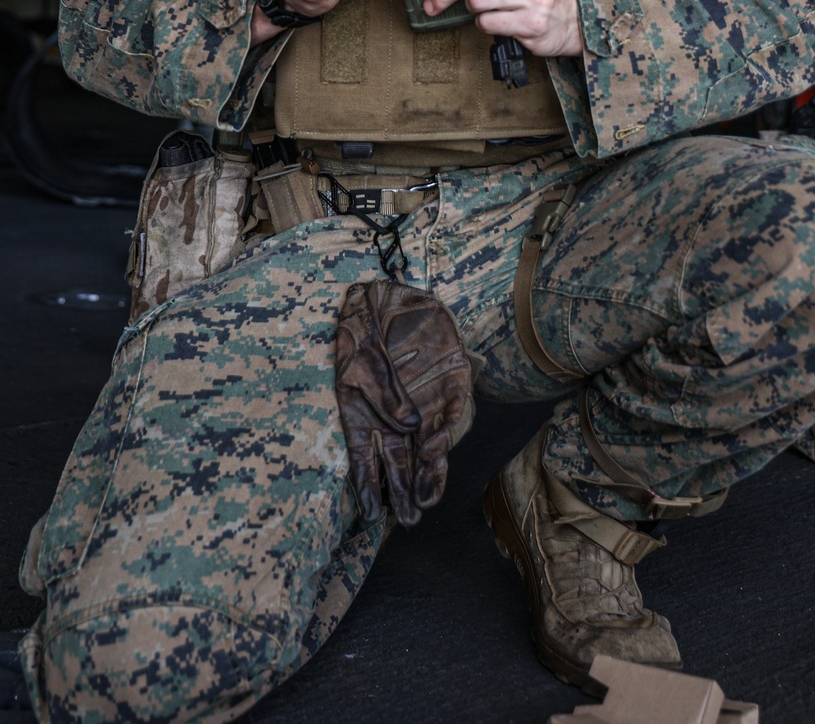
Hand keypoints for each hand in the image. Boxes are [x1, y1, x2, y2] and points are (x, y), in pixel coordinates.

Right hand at [335, 279, 474, 526]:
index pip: (365, 458)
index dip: (369, 486)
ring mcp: (421, 402)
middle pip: (399, 461)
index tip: (373, 514)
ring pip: (426, 447)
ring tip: (425, 501)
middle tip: (409, 520)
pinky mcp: (447, 386)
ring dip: (427, 473)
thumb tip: (408, 429)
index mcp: (364, 413)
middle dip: (403, 491)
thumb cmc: (364, 326)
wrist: (386, 292)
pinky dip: (445, 432)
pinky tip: (436, 447)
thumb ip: (384, 394)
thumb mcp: (364, 358)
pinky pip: (451, 414)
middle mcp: (394, 415)